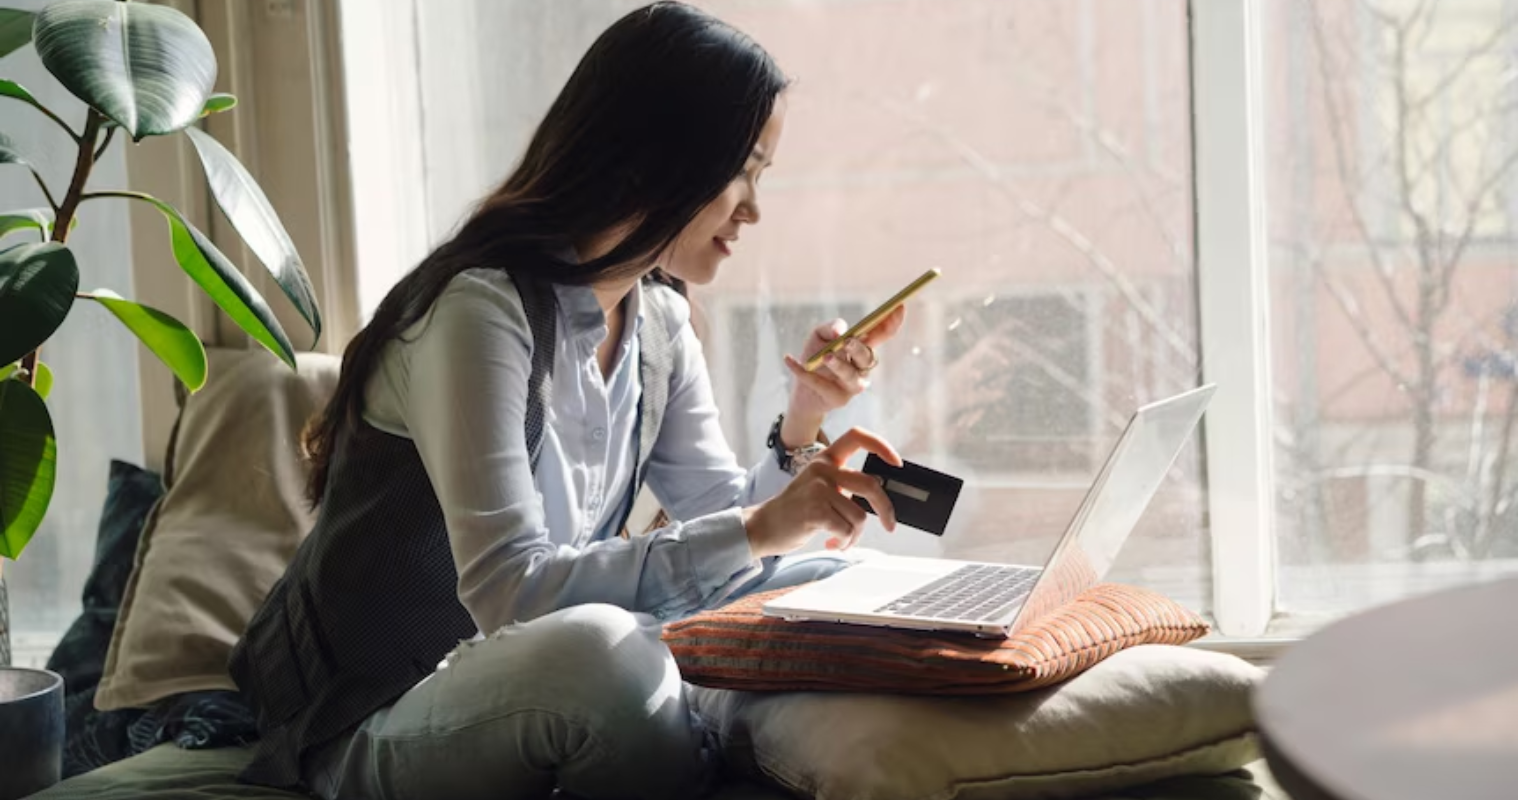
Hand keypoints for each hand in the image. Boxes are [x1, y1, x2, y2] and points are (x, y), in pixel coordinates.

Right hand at [743, 428, 902, 557]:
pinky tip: (832, 543)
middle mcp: (822, 469)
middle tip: (889, 524)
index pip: (857, 436)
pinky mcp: (816, 511)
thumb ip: (844, 485)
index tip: (896, 463)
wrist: (763, 526)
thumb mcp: (819, 487)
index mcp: (825, 459)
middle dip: (885, 509)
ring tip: (841, 539)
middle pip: (870, 485)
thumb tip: (880, 498)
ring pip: (860, 516)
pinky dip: (844, 542)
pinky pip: (847, 530)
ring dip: (854, 535)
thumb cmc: (796, 511)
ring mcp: (818, 489)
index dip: (881, 446)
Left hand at [778, 305, 906, 447]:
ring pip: (851, 376)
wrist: (802, 392)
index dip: (891, 322)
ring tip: (826, 357)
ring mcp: (852, 386)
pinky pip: (823, 385)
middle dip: (858, 349)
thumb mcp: (818, 337)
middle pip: (867, 357)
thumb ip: (829, 328)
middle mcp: (862, 367)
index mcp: (862, 348)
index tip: (899, 305)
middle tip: (846, 342)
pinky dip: (804, 373)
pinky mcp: (838, 399)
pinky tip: (789, 359)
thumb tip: (840, 331)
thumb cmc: (815, 358)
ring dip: (839, 366)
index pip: (881, 334)